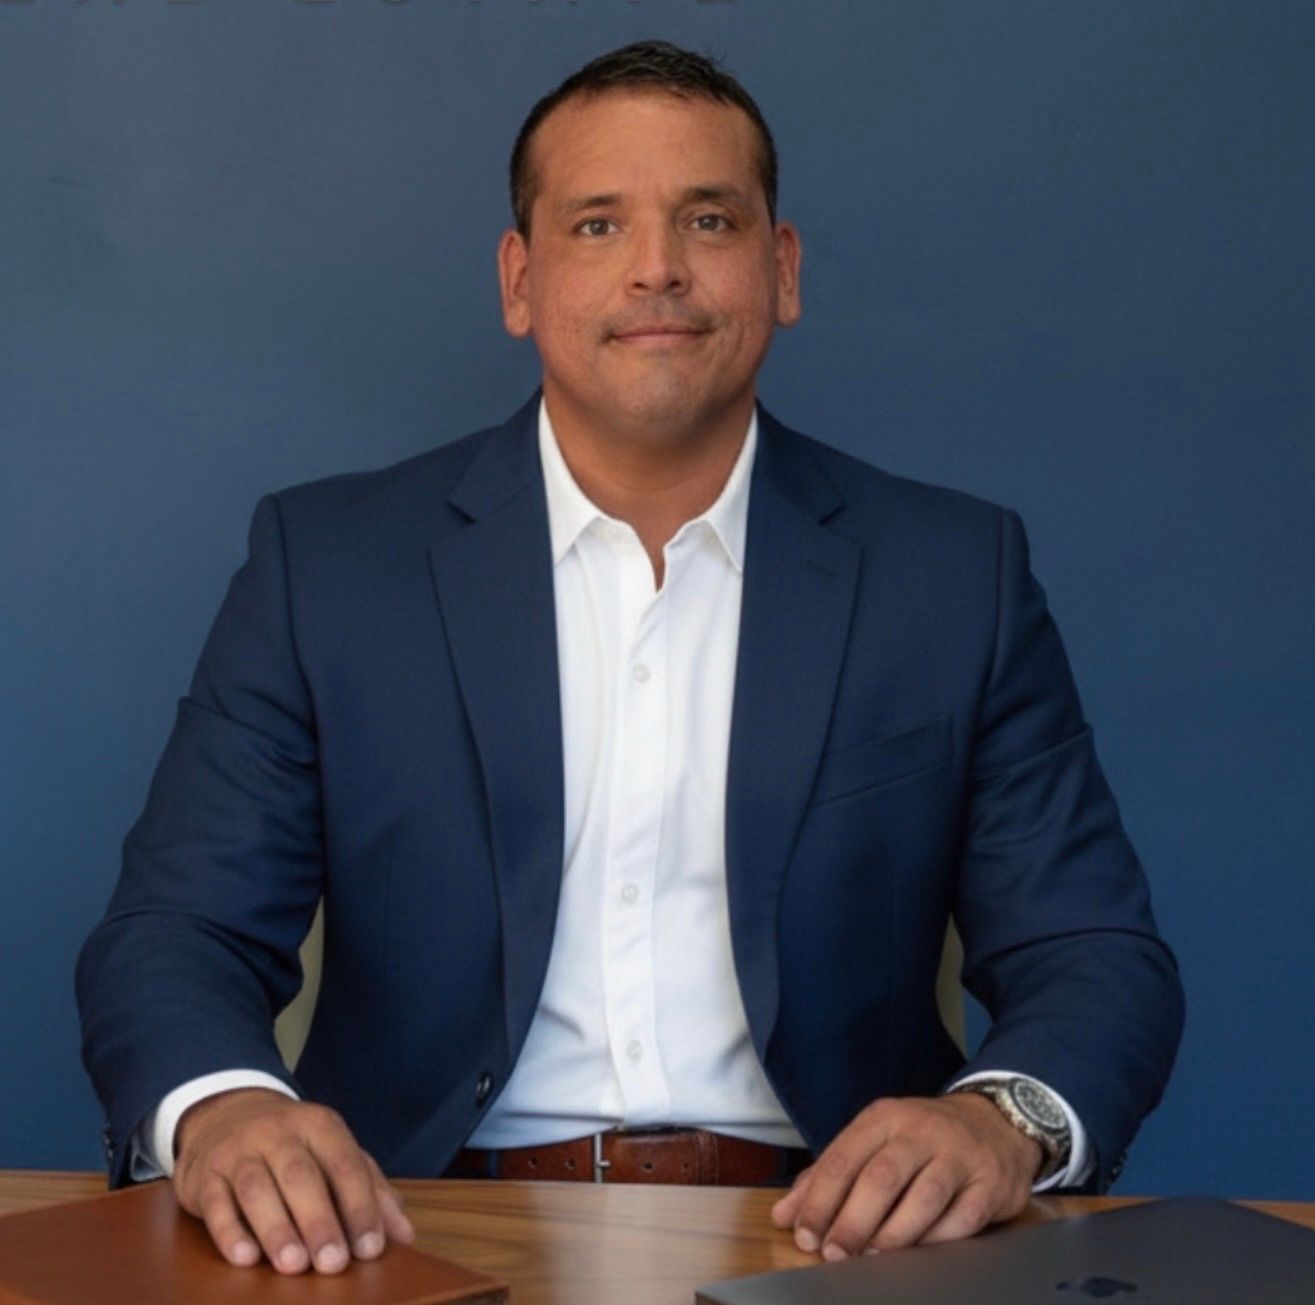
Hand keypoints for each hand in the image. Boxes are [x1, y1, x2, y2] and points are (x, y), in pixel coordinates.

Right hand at [172, 1088, 414, 1273]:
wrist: (225, 1115)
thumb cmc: (294, 1147)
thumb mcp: (334, 1155)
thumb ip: (370, 1190)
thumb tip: (405, 1235)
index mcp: (319, 1126)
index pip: (344, 1164)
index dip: (360, 1206)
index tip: (370, 1249)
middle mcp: (278, 1133)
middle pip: (300, 1175)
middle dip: (318, 1220)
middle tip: (333, 1263)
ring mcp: (238, 1152)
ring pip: (256, 1188)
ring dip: (276, 1228)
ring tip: (293, 1265)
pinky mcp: (203, 1176)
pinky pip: (215, 1203)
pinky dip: (230, 1232)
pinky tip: (245, 1258)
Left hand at [770, 1093, 1039, 1257]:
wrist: (994, 1121)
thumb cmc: (920, 1138)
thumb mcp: (873, 1140)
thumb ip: (828, 1175)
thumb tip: (784, 1215)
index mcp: (884, 1117)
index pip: (844, 1157)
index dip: (820, 1200)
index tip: (805, 1235)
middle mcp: (921, 1131)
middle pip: (881, 1178)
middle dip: (852, 1221)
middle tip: (835, 1254)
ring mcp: (959, 1155)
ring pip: (923, 1197)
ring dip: (893, 1235)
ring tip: (871, 1259)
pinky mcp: (989, 1183)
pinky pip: (962, 1218)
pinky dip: (937, 1240)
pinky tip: (918, 1253)